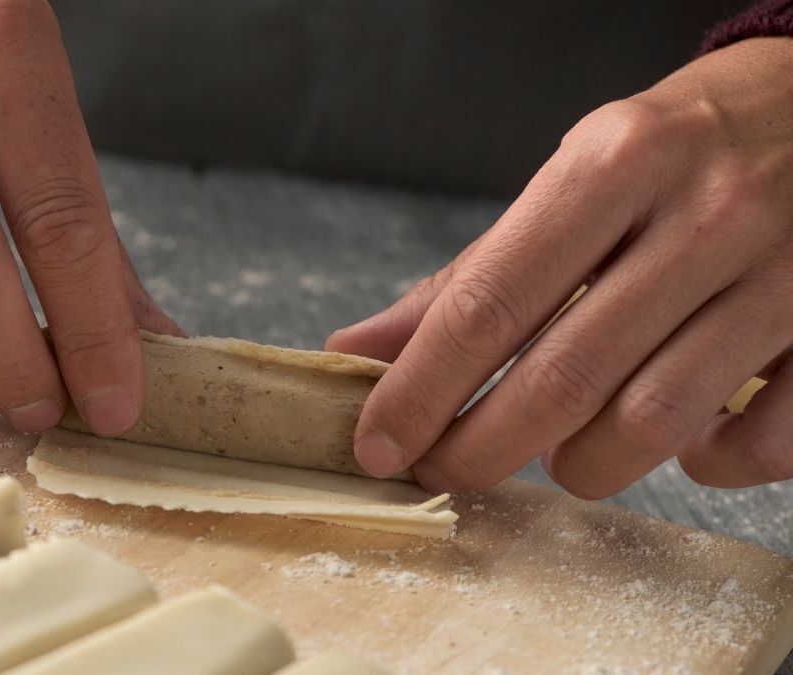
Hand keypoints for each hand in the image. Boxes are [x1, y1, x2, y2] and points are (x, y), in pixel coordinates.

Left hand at [328, 37, 792, 496]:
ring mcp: (780, 276)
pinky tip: (677, 442)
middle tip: (445, 469)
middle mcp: (699, 218)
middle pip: (561, 381)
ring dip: (582, 464)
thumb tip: (360, 347)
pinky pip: (757, 445)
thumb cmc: (677, 150)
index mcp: (612, 167)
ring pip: (652, 425)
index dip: (419, 391)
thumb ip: (473, 272)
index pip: (487, 304)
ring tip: (558, 452)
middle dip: (479, 450)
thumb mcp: (572, 178)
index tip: (377, 443)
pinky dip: (703, 466)